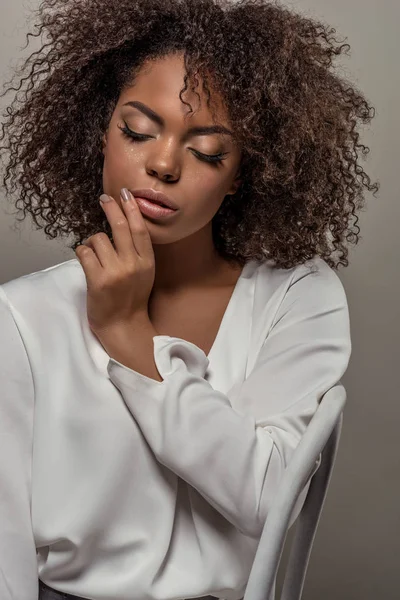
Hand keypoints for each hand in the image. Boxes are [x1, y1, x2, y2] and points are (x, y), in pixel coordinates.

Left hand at [75, 188, 154, 334]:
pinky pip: (84, 252)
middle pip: (120, 227)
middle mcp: (133, 265)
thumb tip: (124, 223)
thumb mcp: (145, 273)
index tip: (125, 194)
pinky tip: (87, 262)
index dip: (132, 209)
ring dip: (92, 243)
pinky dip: (82, 253)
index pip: (139, 229)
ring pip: (97, 239)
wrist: (123, 325)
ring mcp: (115, 272)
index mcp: (147, 262)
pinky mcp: (98, 280)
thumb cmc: (132, 299)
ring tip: (95, 256)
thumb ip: (138, 252)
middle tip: (104, 199)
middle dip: (111, 208)